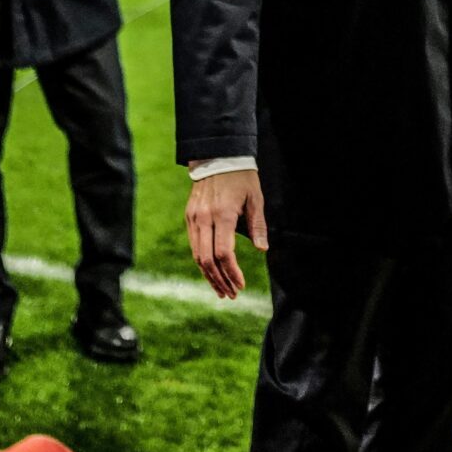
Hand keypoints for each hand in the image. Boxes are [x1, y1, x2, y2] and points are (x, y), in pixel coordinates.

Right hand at [186, 167, 269, 298]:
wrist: (217, 156)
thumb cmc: (240, 177)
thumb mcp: (255, 198)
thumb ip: (258, 225)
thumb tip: (262, 249)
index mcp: (222, 214)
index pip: (224, 253)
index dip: (232, 273)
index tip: (241, 284)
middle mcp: (204, 218)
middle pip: (207, 259)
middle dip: (219, 281)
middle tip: (231, 295)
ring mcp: (194, 218)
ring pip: (197, 255)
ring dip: (209, 275)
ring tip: (221, 289)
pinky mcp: (189, 216)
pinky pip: (194, 245)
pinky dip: (202, 261)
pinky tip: (212, 271)